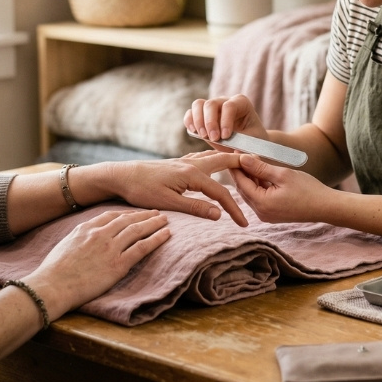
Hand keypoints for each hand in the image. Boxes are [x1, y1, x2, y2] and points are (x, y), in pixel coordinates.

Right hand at [24, 209, 169, 318]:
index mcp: (86, 228)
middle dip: (144, 215)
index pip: (111, 215)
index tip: (136, 213)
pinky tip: (166, 235)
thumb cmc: (54, 271)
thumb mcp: (65, 244)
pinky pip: (142, 248)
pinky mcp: (118, 264)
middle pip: (128, 220)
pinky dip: (156, 239)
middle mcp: (100, 234)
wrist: (53, 285)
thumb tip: (85, 238)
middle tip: (157, 212)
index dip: (127, 213)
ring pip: (138, 230)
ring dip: (154, 223)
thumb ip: (79, 238)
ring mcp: (110, 248)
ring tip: (165, 220)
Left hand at [102, 153, 249, 226]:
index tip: (244, 224)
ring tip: (243, 164)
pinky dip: (214, 159)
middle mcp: (190, 164)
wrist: (121, 175)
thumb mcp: (168, 203)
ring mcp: (183, 162)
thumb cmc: (141, 191)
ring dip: (229, 160)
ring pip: (213, 157)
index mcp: (191, 174)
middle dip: (242, 167)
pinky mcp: (176, 164)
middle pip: (223, 162)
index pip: (220, 193)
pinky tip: (213, 163)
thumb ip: (195, 208)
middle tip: (259, 170)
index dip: (234, 209)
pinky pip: (202, 158)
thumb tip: (219, 214)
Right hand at [184, 94, 267, 145]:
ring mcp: (212, 107)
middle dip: (210, 122)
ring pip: (198, 104)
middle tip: (214, 139)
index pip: (229, 106)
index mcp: (241, 103)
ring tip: (203, 136)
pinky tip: (194, 132)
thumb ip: (246, 146)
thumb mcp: (253, 142)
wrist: (246, 143)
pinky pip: (191, 112)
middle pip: (211, 103)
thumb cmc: (252, 141)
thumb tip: (236, 152)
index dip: (225, 121)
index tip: (225, 137)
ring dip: (198, 121)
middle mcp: (225, 101)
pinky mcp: (202, 115)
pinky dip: (189, 121)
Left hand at [229, 153, 330, 223]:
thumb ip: (260, 167)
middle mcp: (261, 213)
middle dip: (241, 171)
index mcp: (262, 203)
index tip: (232, 152)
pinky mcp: (272, 214)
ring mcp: (266, 215)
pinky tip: (260, 172)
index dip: (236, 167)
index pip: (241, 183)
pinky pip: (259, 198)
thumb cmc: (308, 189)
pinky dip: (258, 185)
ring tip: (250, 159)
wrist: (326, 206)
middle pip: (244, 189)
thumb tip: (242, 158)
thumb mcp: (283, 174)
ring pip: (251, 193)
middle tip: (239, 154)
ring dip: (250, 177)